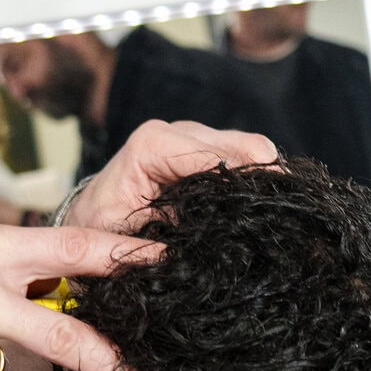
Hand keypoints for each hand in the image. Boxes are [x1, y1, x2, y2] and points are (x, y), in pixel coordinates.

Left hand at [59, 120, 279, 232]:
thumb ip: (166, 235)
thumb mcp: (126, 237)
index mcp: (153, 145)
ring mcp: (194, 136)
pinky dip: (256, 180)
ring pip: (252, 148)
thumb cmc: (99, 230)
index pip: (219, 158)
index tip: (274, 214)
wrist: (87, 219)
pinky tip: (262, 206)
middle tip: (283, 220)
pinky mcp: (206, 147)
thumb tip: (215, 238)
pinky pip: (246, 156)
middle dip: (264, 182)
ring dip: (263, 181)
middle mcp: (177, 131)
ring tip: (275, 216)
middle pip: (244, 146)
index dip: (249, 185)